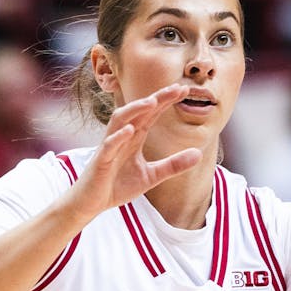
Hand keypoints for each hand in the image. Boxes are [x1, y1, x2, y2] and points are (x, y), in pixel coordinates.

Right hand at [70, 84, 201, 218]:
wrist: (92, 203)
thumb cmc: (117, 186)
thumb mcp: (151, 176)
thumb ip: (173, 165)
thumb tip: (199, 154)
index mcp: (134, 138)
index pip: (151, 114)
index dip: (165, 101)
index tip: (183, 90)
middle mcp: (122, 137)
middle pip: (138, 111)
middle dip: (157, 98)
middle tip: (176, 88)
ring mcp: (109, 147)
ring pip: (119, 121)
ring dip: (135, 110)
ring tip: (152, 102)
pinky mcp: (100, 162)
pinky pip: (108, 146)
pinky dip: (118, 137)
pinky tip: (130, 130)